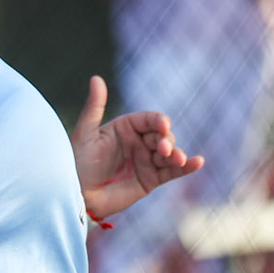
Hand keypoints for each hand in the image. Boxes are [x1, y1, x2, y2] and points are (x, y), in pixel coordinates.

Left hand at [71, 76, 201, 221]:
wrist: (76, 195)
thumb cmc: (75, 162)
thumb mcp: (84, 133)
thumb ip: (94, 106)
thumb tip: (96, 77)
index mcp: (125, 127)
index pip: (148, 119)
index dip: (158, 121)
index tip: (163, 126)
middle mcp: (138, 142)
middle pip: (162, 136)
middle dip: (166, 141)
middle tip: (162, 149)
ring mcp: (146, 161)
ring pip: (169, 154)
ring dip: (177, 154)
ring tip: (178, 159)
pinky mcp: (150, 180)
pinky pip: (172, 172)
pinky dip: (187, 168)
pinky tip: (198, 163)